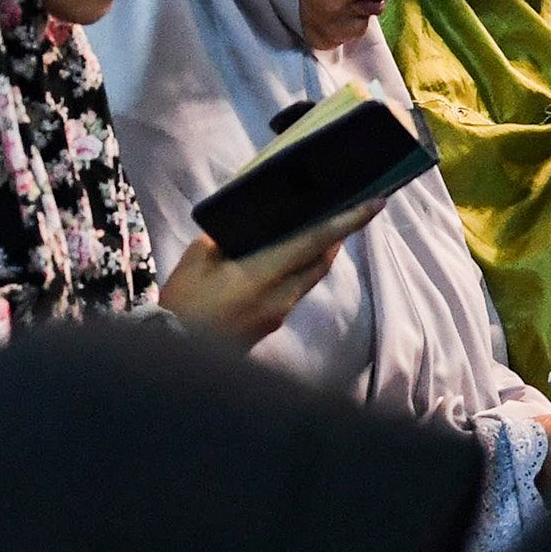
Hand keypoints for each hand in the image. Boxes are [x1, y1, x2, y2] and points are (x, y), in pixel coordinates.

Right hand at [158, 199, 378, 346]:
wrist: (174, 349)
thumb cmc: (184, 301)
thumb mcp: (199, 258)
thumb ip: (229, 238)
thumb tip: (250, 228)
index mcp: (265, 275)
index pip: (317, 242)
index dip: (349, 221)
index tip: (376, 203)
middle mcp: (282, 297)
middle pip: (322, 261)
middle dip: (338, 234)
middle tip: (350, 208)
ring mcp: (279, 314)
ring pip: (310, 277)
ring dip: (319, 253)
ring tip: (321, 228)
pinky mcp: (271, 324)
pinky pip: (294, 291)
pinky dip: (299, 270)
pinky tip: (288, 259)